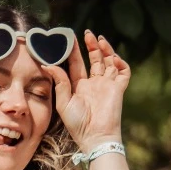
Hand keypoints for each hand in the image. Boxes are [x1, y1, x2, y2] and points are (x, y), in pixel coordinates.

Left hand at [45, 31, 130, 145]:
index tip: (69, 38)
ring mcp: (107, 85)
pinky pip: (123, 72)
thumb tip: (47, 64)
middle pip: (94, 60)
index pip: (77, 64)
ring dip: (106, 50)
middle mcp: (94, 83)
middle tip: (87, 33)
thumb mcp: (63, 102)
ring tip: (100, 39)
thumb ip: (59, 82)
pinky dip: (121, 63)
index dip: (73, 51)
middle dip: (92, 46)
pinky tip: (114, 57)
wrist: (95, 136)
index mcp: (79, 86)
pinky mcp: (119, 88)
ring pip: (109, 62)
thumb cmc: (77, 123)